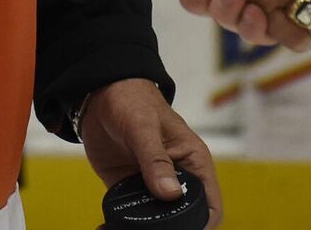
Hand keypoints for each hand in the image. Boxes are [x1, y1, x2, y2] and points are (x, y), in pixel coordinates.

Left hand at [77, 79, 222, 228]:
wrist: (100, 93)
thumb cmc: (133, 100)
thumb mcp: (144, 127)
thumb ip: (156, 160)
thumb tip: (171, 194)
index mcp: (193, 162)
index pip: (210, 204)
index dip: (202, 223)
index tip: (180, 229)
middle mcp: (176, 178)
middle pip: (182, 217)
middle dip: (167, 228)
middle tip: (143, 229)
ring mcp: (152, 185)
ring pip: (154, 221)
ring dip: (140, 229)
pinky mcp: (128, 188)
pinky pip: (129, 215)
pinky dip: (120, 225)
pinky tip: (106, 227)